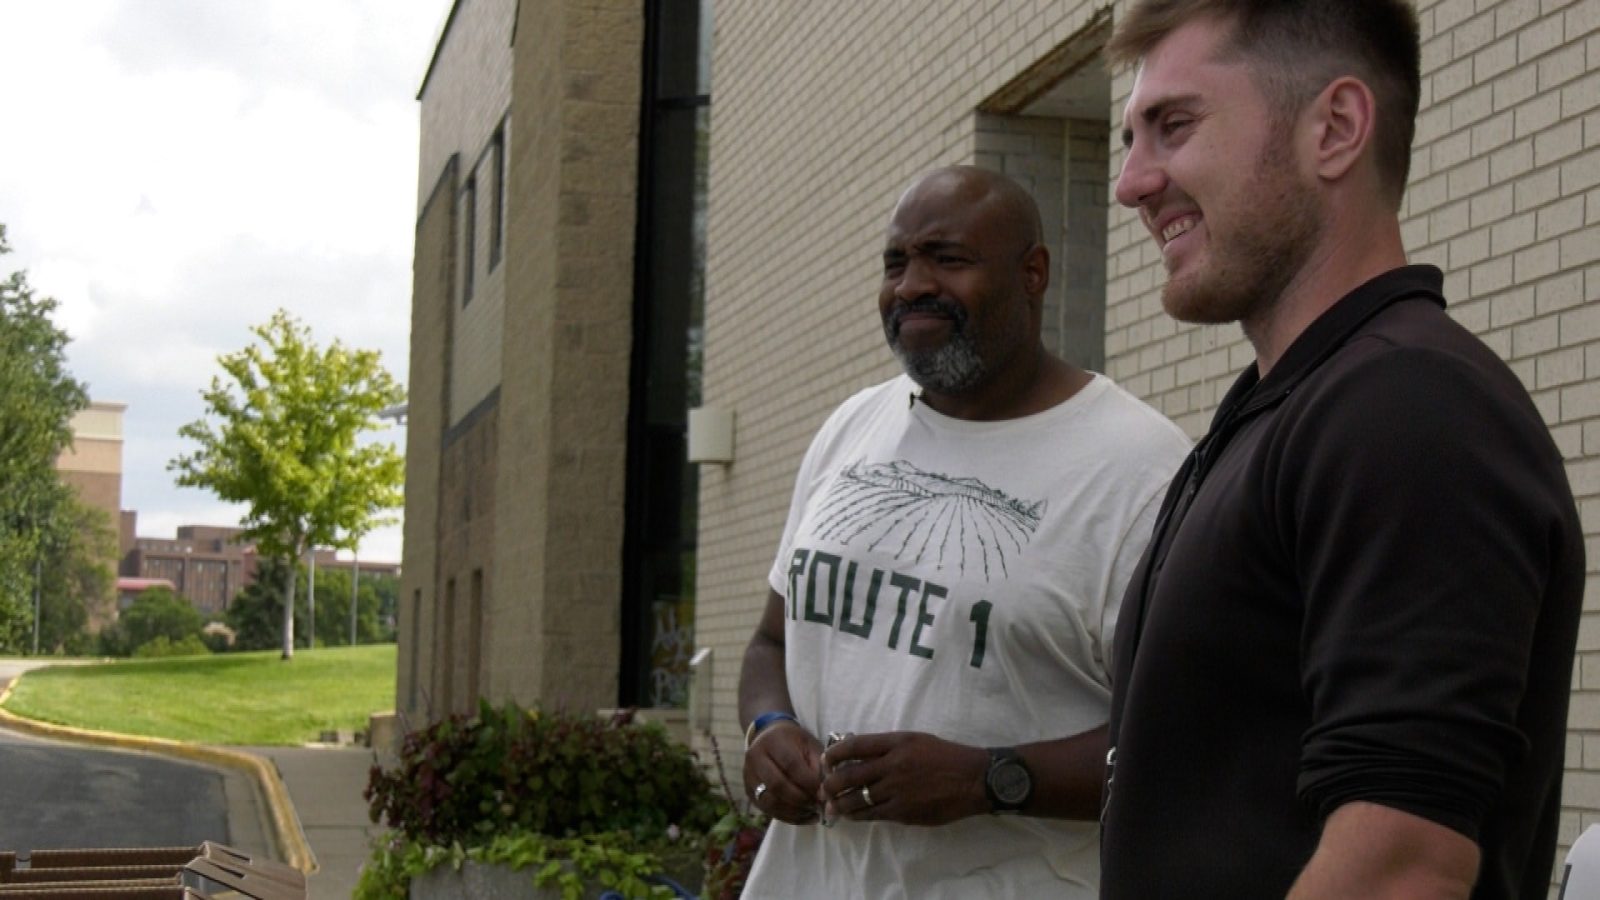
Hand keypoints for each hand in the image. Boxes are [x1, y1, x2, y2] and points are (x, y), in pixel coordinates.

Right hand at [743, 722, 822, 823]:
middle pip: (777, 785)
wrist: (769, 738)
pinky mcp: (748, 792)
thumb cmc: (794, 742)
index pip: (790, 764)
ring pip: (770, 801)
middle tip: (818, 804)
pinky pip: (767, 809)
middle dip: (800, 798)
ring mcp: (748, 776)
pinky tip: (804, 816)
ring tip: (813, 812)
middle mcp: (755, 757)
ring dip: (794, 811)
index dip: (808, 781)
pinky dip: (787, 817)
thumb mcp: (809, 745)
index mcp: (772, 741)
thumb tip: (823, 791)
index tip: (823, 791)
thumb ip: (817, 765)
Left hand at [818, 731, 987, 826]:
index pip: (855, 746)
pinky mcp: (904, 812)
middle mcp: (894, 765)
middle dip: (831, 783)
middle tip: (823, 788)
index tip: (826, 759)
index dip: (834, 753)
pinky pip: (873, 814)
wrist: (973, 779)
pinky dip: (859, 815)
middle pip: (849, 775)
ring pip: (857, 799)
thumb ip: (889, 747)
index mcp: (897, 743)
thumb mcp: (916, 740)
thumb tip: (859, 756)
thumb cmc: (946, 757)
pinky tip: (853, 815)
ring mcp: (898, 790)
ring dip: (840, 803)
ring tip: (832, 805)